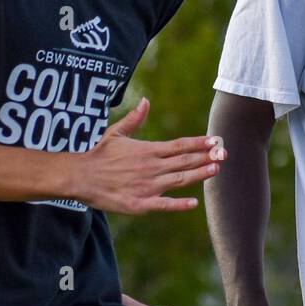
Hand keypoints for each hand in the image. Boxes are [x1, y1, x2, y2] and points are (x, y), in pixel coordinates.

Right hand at [75, 98, 225, 214]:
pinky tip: (194, 202)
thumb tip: (146, 101)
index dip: (199, 143)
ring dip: (199, 174)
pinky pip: (163, 204)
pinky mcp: (139, 203)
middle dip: (206, 157)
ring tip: (216, 169)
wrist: (79, 177)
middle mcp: (151, 167)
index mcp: (148, 150)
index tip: (215, 140)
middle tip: (225, 154)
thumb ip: (135, 119)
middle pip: (184, 161)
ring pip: (179, 179)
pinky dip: (179, 204)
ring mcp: (147, 186)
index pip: (179, 145)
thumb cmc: (98, 154)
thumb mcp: (116, 133)